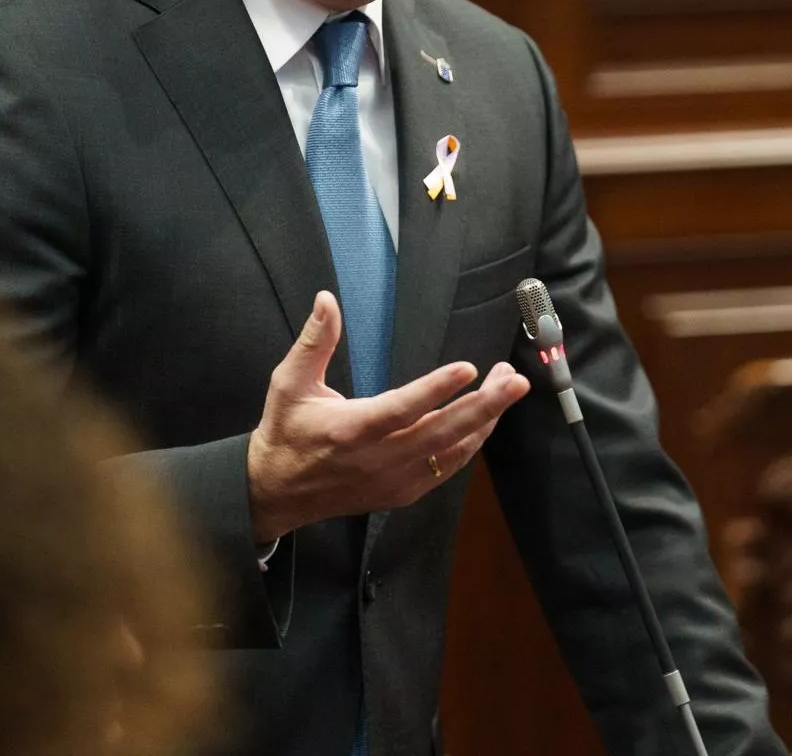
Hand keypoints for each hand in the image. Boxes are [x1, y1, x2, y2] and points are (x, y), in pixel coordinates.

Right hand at [246, 290, 529, 543]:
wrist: (278, 493)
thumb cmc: (286, 431)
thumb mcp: (288, 383)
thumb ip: (313, 341)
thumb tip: (327, 299)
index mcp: (350, 430)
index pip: (401, 409)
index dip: (436, 390)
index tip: (469, 368)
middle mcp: (378, 459)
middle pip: (441, 433)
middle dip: (484, 406)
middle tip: (514, 380)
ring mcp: (394, 480)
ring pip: (451, 452)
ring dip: (484, 420)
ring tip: (508, 388)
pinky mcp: (403, 492)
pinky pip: (446, 468)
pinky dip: (470, 444)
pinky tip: (486, 419)